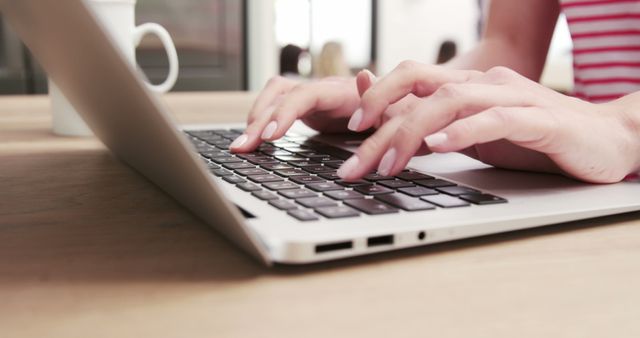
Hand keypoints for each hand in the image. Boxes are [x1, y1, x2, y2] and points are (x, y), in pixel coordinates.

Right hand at [229, 71, 422, 151]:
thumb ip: (379, 99)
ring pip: (274, 98)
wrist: (402, 107)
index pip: (306, 95)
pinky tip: (253, 143)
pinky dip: (262, 123)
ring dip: (255, 119)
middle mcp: (323, 90)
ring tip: (240, 146)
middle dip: (259, 120)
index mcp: (342, 91)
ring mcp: (313, 99)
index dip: (285, 113)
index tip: (270, 135)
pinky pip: (277, 109)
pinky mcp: (309, 110)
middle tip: (243, 147)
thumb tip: (364, 76)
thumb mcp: (396, 111)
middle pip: (281, 94)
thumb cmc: (401, 112)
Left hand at [337, 61, 639, 182]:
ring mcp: (512, 97)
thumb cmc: (536, 139)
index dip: (376, 99)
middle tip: (351, 164)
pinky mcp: (540, 119)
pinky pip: (496, 119)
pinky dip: (464, 131)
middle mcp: (485, 84)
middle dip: (380, 125)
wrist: (607, 140)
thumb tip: (390, 127)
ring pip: (450, 101)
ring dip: (411, 133)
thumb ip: (436, 126)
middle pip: (421, 90)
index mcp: (468, 85)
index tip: (346, 132)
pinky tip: (439, 145)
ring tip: (384, 164)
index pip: (412, 81)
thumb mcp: (475, 133)